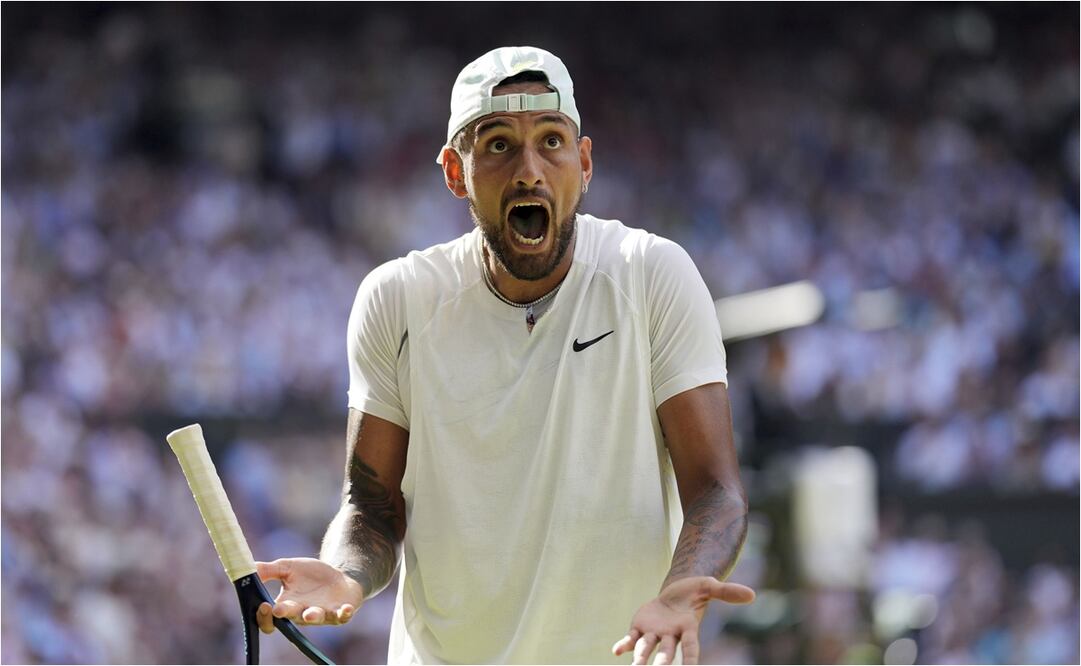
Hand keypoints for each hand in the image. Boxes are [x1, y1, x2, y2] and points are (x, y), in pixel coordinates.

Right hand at [255, 557, 364, 633]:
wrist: (337, 577)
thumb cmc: (310, 575)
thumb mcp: (288, 567)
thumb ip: (268, 570)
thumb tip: (248, 567)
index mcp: (286, 604)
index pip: (270, 618)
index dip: (264, 616)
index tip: (263, 605)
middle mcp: (301, 613)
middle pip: (290, 618)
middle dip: (285, 614)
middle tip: (279, 609)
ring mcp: (322, 614)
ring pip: (316, 619)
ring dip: (313, 616)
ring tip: (310, 613)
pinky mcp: (340, 612)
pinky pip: (342, 617)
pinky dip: (343, 614)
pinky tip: (345, 608)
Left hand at [612, 577, 754, 664]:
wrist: (676, 592)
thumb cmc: (695, 591)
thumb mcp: (710, 586)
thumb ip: (727, 592)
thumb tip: (751, 595)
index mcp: (688, 628)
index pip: (691, 647)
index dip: (691, 660)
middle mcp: (671, 636)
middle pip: (667, 652)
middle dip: (663, 664)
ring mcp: (655, 633)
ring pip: (647, 649)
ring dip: (641, 659)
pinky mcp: (640, 627)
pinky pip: (631, 638)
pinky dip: (624, 645)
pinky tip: (616, 651)